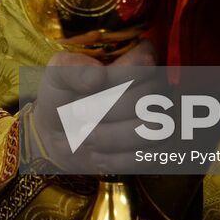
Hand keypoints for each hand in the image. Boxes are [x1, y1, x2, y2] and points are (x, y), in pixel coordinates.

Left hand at [26, 41, 158, 171]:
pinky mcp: (157, 151)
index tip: (89, 87)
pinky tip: (97, 155)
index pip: (143, 63)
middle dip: (106, 110)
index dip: (117, 78)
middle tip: (78, 113)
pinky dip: (116, 160)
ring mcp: (162, 120)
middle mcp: (156, 87)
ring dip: (110, 137)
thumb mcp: (57, 75)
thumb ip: (72, 67)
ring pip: (152, 130)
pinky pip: (149, 158)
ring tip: (84, 136)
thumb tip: (98, 75)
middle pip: (146, 99)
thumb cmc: (63, 97)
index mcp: (136, 58)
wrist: (58, 137)